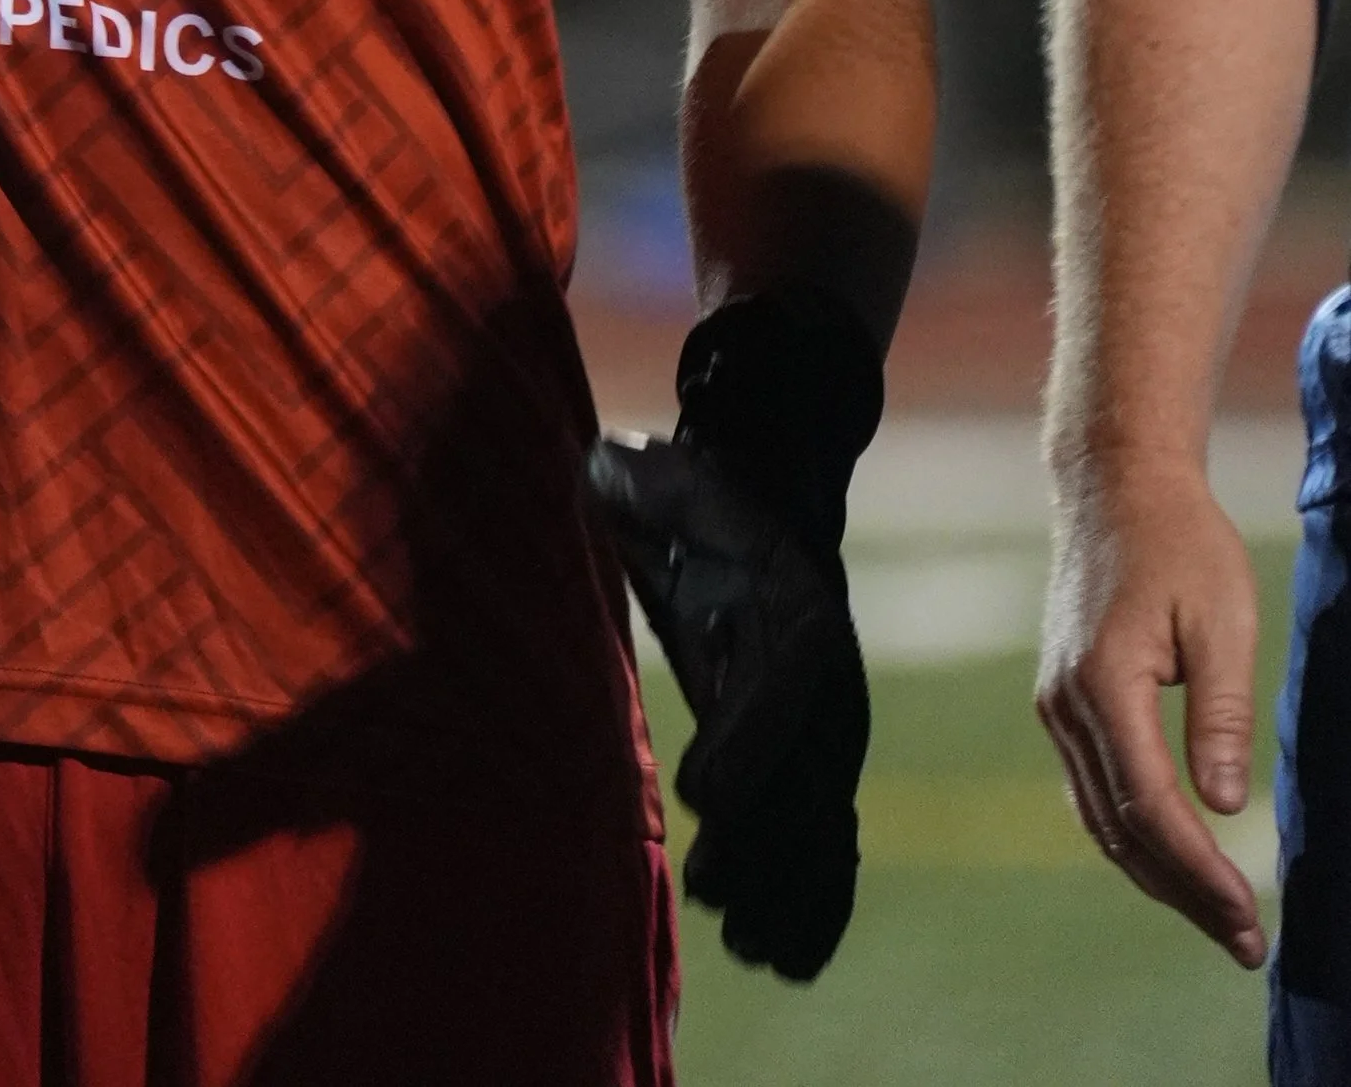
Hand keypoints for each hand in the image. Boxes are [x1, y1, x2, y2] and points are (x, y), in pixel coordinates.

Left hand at [590, 428, 869, 979]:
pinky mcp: (806, 759)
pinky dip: (815, 898)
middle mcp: (826, 675)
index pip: (785, 684)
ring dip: (792, 889)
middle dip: (762, 838)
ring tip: (751, 948)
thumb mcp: (659, 474)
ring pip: (822, 821)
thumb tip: (600, 469)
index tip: (702, 795)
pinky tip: (788, 957)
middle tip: (707, 892)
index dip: (747, 743)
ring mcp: (824, 724)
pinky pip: (826, 838)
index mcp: (798, 601)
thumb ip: (634, 480)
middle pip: (806, 768)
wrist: (753, 502)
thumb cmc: (690, 491)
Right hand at [1037, 464, 1266, 966]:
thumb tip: (1223, 808)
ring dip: (1158, 876)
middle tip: (1246, 944)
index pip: (1152, 807)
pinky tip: (1174, 859)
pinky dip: (1133, 836)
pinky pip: (1092, 790)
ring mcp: (1056, 704)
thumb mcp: (1222, 619)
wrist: (1115, 486)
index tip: (1249, 920)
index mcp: (1103, 683)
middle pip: (1121, 829)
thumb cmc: (1180, 543)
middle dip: (1185, 895)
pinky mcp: (1062, 700)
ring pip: (1101, 818)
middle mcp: (1065, 704)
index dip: (1201, 873)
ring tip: (1219, 918)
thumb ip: (1220, 714)